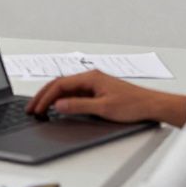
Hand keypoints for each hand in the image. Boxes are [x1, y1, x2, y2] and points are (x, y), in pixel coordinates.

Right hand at [26, 69, 182, 125]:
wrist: (153, 106)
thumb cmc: (134, 105)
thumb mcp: (103, 108)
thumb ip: (79, 106)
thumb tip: (59, 105)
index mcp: (90, 77)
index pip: (59, 84)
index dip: (45, 97)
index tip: (37, 108)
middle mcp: (91, 78)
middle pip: (60, 85)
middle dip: (44, 96)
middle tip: (32, 109)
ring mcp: (94, 84)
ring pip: (66, 89)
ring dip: (52, 98)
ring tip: (41, 109)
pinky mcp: (98, 92)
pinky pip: (75, 94)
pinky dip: (63, 100)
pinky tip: (59, 108)